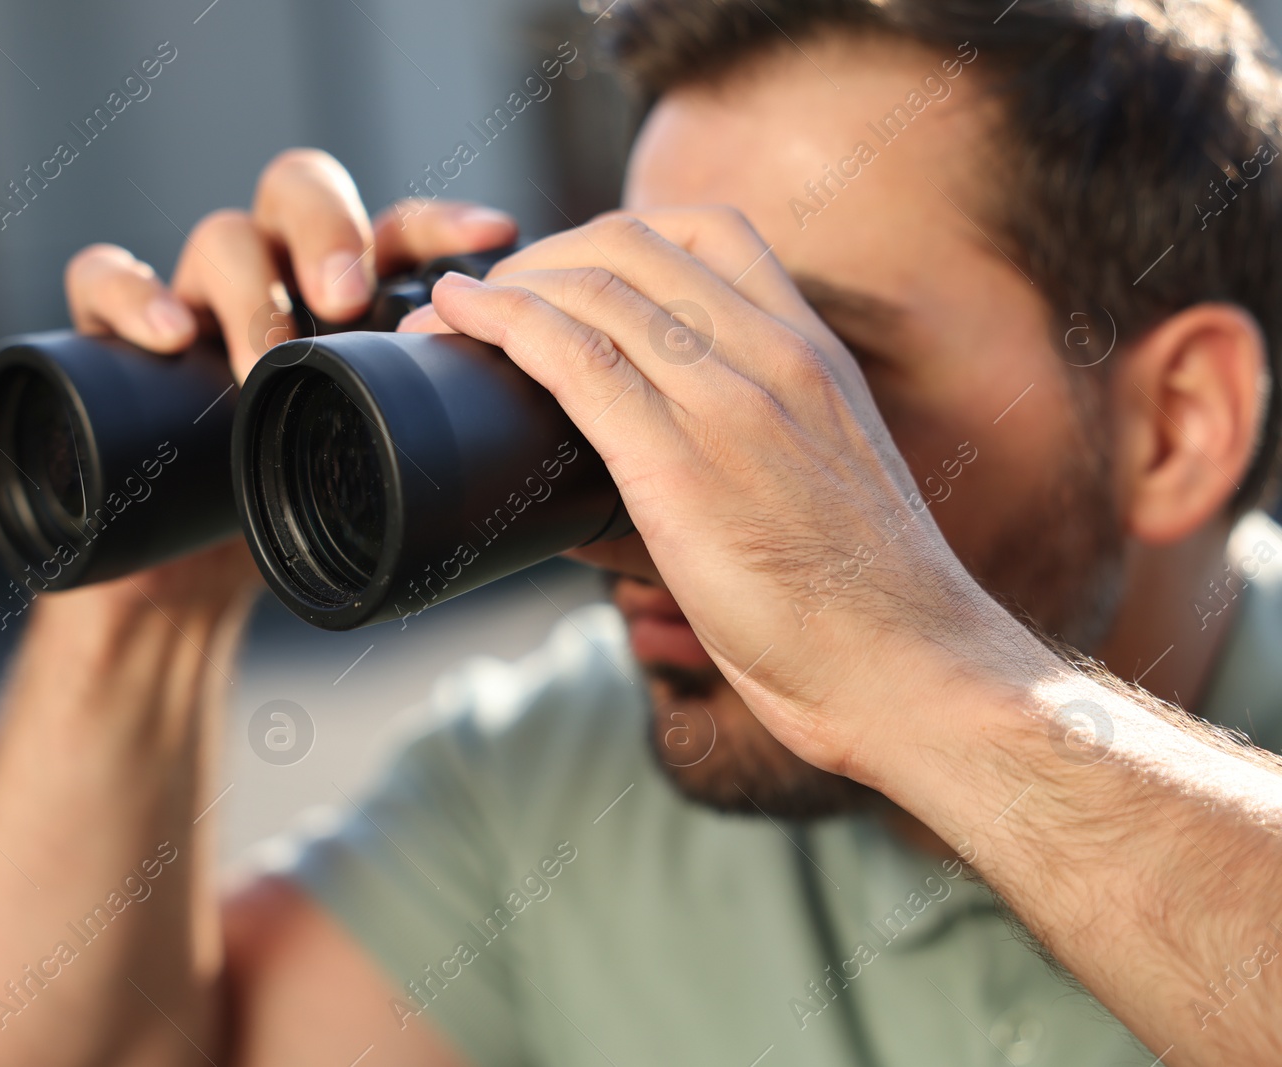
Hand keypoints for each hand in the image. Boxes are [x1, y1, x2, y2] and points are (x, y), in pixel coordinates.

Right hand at [53, 148, 517, 622]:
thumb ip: (441, 465)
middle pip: (302, 193)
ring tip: (269, 356)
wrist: (190, 575)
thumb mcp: (373, 480)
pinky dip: (129, 292)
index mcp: (346, 297)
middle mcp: (275, 277)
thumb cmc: (293, 513)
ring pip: (220, 234)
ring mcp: (195, 297)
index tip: (500, 233)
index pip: (399, 229)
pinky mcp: (113, 336)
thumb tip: (570, 513)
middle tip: (350, 295)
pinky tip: (167, 333)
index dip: (445, 222)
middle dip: (331, 231)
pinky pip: (103, 278)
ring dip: (250, 288)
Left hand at [406, 208, 1044, 780]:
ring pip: (596, 290)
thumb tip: (602, 489)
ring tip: (464, 308)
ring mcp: (730, 404)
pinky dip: (504, 322)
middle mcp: (775, 356)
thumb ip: (734, 455)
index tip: (566, 273)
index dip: (616, 235)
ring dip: (511, 283)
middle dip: (550, 252)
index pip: (709, 234)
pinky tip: (460, 315)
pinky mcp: (680, 467)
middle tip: (500, 294)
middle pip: (635, 244)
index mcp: (813, 353)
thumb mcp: (820, 485)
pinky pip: (574, 360)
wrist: (910, 669)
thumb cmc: (861, 602)